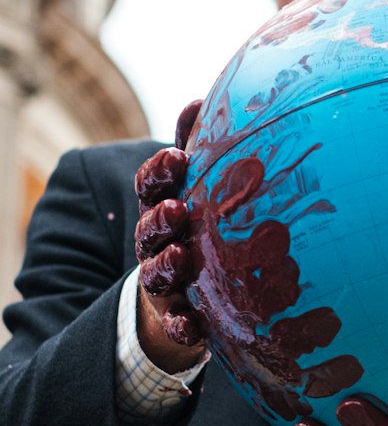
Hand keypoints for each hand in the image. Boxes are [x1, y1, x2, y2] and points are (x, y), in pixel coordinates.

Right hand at [133, 99, 204, 364]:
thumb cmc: (198, 224)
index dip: (160, 172)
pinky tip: (194, 326)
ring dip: (167, 265)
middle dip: (159, 218)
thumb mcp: (199, 183)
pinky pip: (177, 325)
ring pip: (158, 273)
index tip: (178, 158)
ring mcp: (165, 281)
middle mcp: (157, 242)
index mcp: (161, 205)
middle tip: (176, 209)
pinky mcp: (179, 317)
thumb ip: (199, 147)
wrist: (189, 291)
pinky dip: (182, 326)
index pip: (151, 185)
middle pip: (149, 229)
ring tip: (181, 256)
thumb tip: (199, 98)